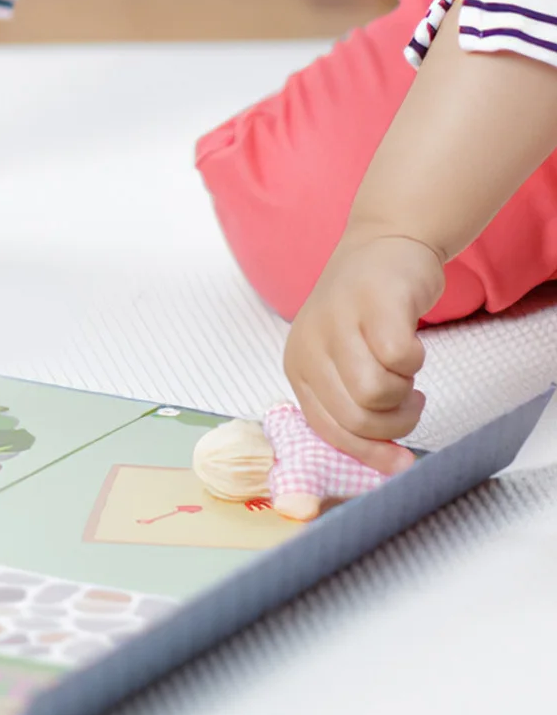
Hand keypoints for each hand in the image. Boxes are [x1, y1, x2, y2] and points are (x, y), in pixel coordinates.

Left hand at [283, 232, 444, 472]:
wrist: (383, 246)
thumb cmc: (367, 313)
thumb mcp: (344, 360)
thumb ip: (355, 407)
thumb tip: (393, 468)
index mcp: (299, 364)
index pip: (327, 430)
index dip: (369, 453)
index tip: (402, 463)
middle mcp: (310, 343)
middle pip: (357, 418)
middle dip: (395, 423)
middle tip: (410, 401)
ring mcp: (340, 320)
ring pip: (376, 394)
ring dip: (406, 393)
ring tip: (407, 372)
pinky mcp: (376, 303)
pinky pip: (400, 358)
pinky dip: (415, 362)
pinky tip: (413, 347)